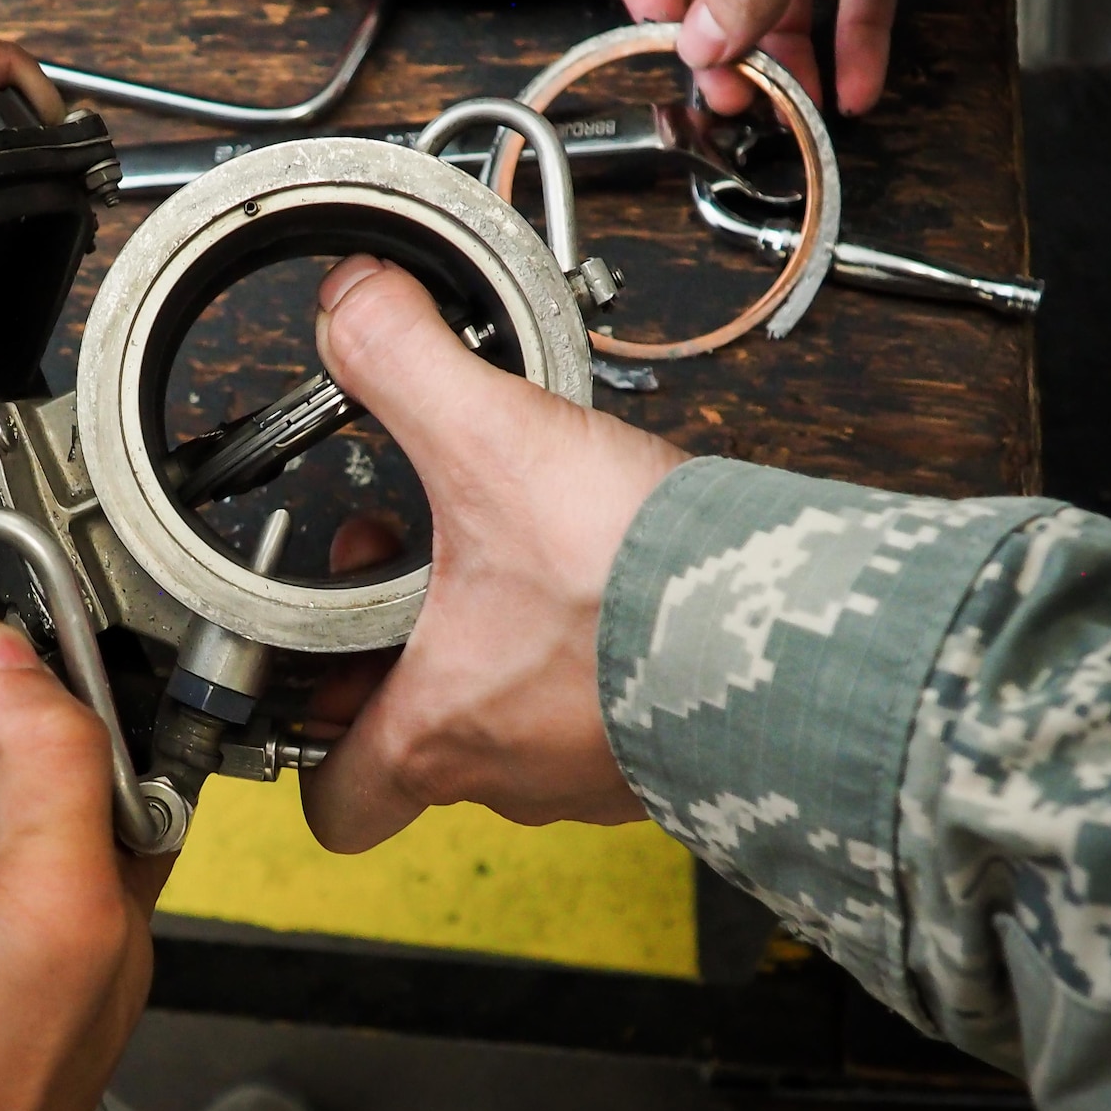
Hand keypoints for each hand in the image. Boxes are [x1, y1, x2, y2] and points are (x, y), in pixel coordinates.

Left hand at [298, 257, 686, 852]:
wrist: (804, 625)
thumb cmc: (643, 581)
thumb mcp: (491, 440)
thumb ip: (402, 362)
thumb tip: (349, 307)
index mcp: (439, 732)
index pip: (336, 803)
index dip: (306, 751)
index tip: (307, 682)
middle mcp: (513, 774)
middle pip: (415, 747)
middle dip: (396, 656)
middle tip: (404, 572)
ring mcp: (594, 771)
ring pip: (508, 728)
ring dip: (490, 650)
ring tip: (502, 555)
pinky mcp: (665, 745)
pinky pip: (599, 714)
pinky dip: (584, 656)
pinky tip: (596, 579)